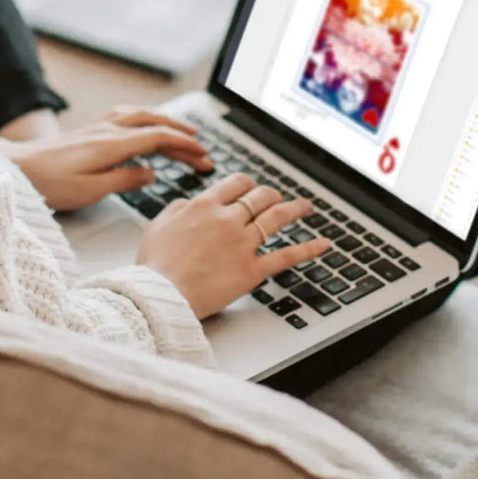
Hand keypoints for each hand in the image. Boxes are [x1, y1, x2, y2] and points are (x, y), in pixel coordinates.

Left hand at [1, 107, 212, 211]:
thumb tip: (150, 173)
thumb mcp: (90, 190)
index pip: (158, 138)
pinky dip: (145, 119)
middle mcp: (107, 130)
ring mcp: (98, 127)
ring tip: (183, 133)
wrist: (15, 168)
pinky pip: (126, 116)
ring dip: (165, 123)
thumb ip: (124, 180)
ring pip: (141, 116)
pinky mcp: (89, 131)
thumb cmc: (48, 183)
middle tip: (202, 149)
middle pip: (154, 124)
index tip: (203, 155)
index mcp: (112, 144)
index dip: (184, 146)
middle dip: (181, 134)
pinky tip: (146, 125)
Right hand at [136, 173, 331, 318]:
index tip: (251, 188)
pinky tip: (323, 244)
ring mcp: (243, 244)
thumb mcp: (157, 225)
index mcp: (204, 206)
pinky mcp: (252, 270)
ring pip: (277, 218)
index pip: (236, 184)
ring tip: (306, 207)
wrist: (160, 294)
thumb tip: (189, 203)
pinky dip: (308, 249)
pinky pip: (286, 256)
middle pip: (260, 196)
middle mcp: (228, 219)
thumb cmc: (154, 265)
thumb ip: (177, 209)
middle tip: (277, 198)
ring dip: (295, 209)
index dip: (247, 184)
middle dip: (271, 195)